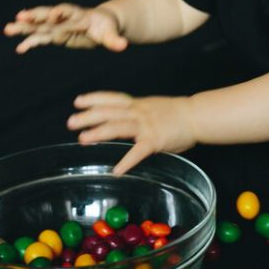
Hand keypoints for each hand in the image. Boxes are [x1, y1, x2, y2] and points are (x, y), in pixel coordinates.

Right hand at [4, 4, 127, 52]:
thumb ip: (114, 40)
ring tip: (7, 29)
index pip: (67, 11)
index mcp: (78, 15)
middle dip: (34, 16)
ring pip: (38, 26)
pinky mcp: (55, 34)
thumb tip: (123, 46)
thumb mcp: (112, 33)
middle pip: (47, 15)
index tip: (52, 15)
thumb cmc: (107, 27)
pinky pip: (40, 38)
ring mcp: (57, 26)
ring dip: (24, 28)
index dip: (59, 12)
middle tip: (20, 16)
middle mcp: (64, 18)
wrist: (102, 24)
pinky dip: (30, 43)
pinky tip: (19, 49)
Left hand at [68, 92, 196, 174]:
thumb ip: (137, 112)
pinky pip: (138, 152)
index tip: (78, 101)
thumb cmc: (177, 113)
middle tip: (71, 122)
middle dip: (88, 116)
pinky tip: (116, 170)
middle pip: (109, 112)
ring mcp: (146, 126)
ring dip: (98, 133)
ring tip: (83, 139)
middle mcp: (139, 112)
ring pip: (118, 127)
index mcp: (138, 104)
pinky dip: (126, 162)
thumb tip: (122, 117)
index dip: (94, 99)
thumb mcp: (153, 106)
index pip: (112, 99)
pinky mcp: (155, 140)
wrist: (197, 116)